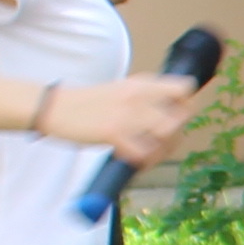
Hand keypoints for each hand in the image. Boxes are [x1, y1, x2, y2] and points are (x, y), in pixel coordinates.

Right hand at [43, 71, 204, 163]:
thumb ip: (147, 95)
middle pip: (179, 117)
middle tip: (163, 142)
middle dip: (176, 134)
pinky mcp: (113, 133)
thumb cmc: (90, 102)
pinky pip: (142, 152)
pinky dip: (143, 161)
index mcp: (141, 84)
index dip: (187, 104)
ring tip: (151, 154)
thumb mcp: (122, 88)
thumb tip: (174, 108)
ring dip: (162, 150)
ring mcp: (126, 115)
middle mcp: (137, 96)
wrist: (56, 107)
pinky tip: (135, 160)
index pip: (183, 88)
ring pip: (165, 135)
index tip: (180, 116)